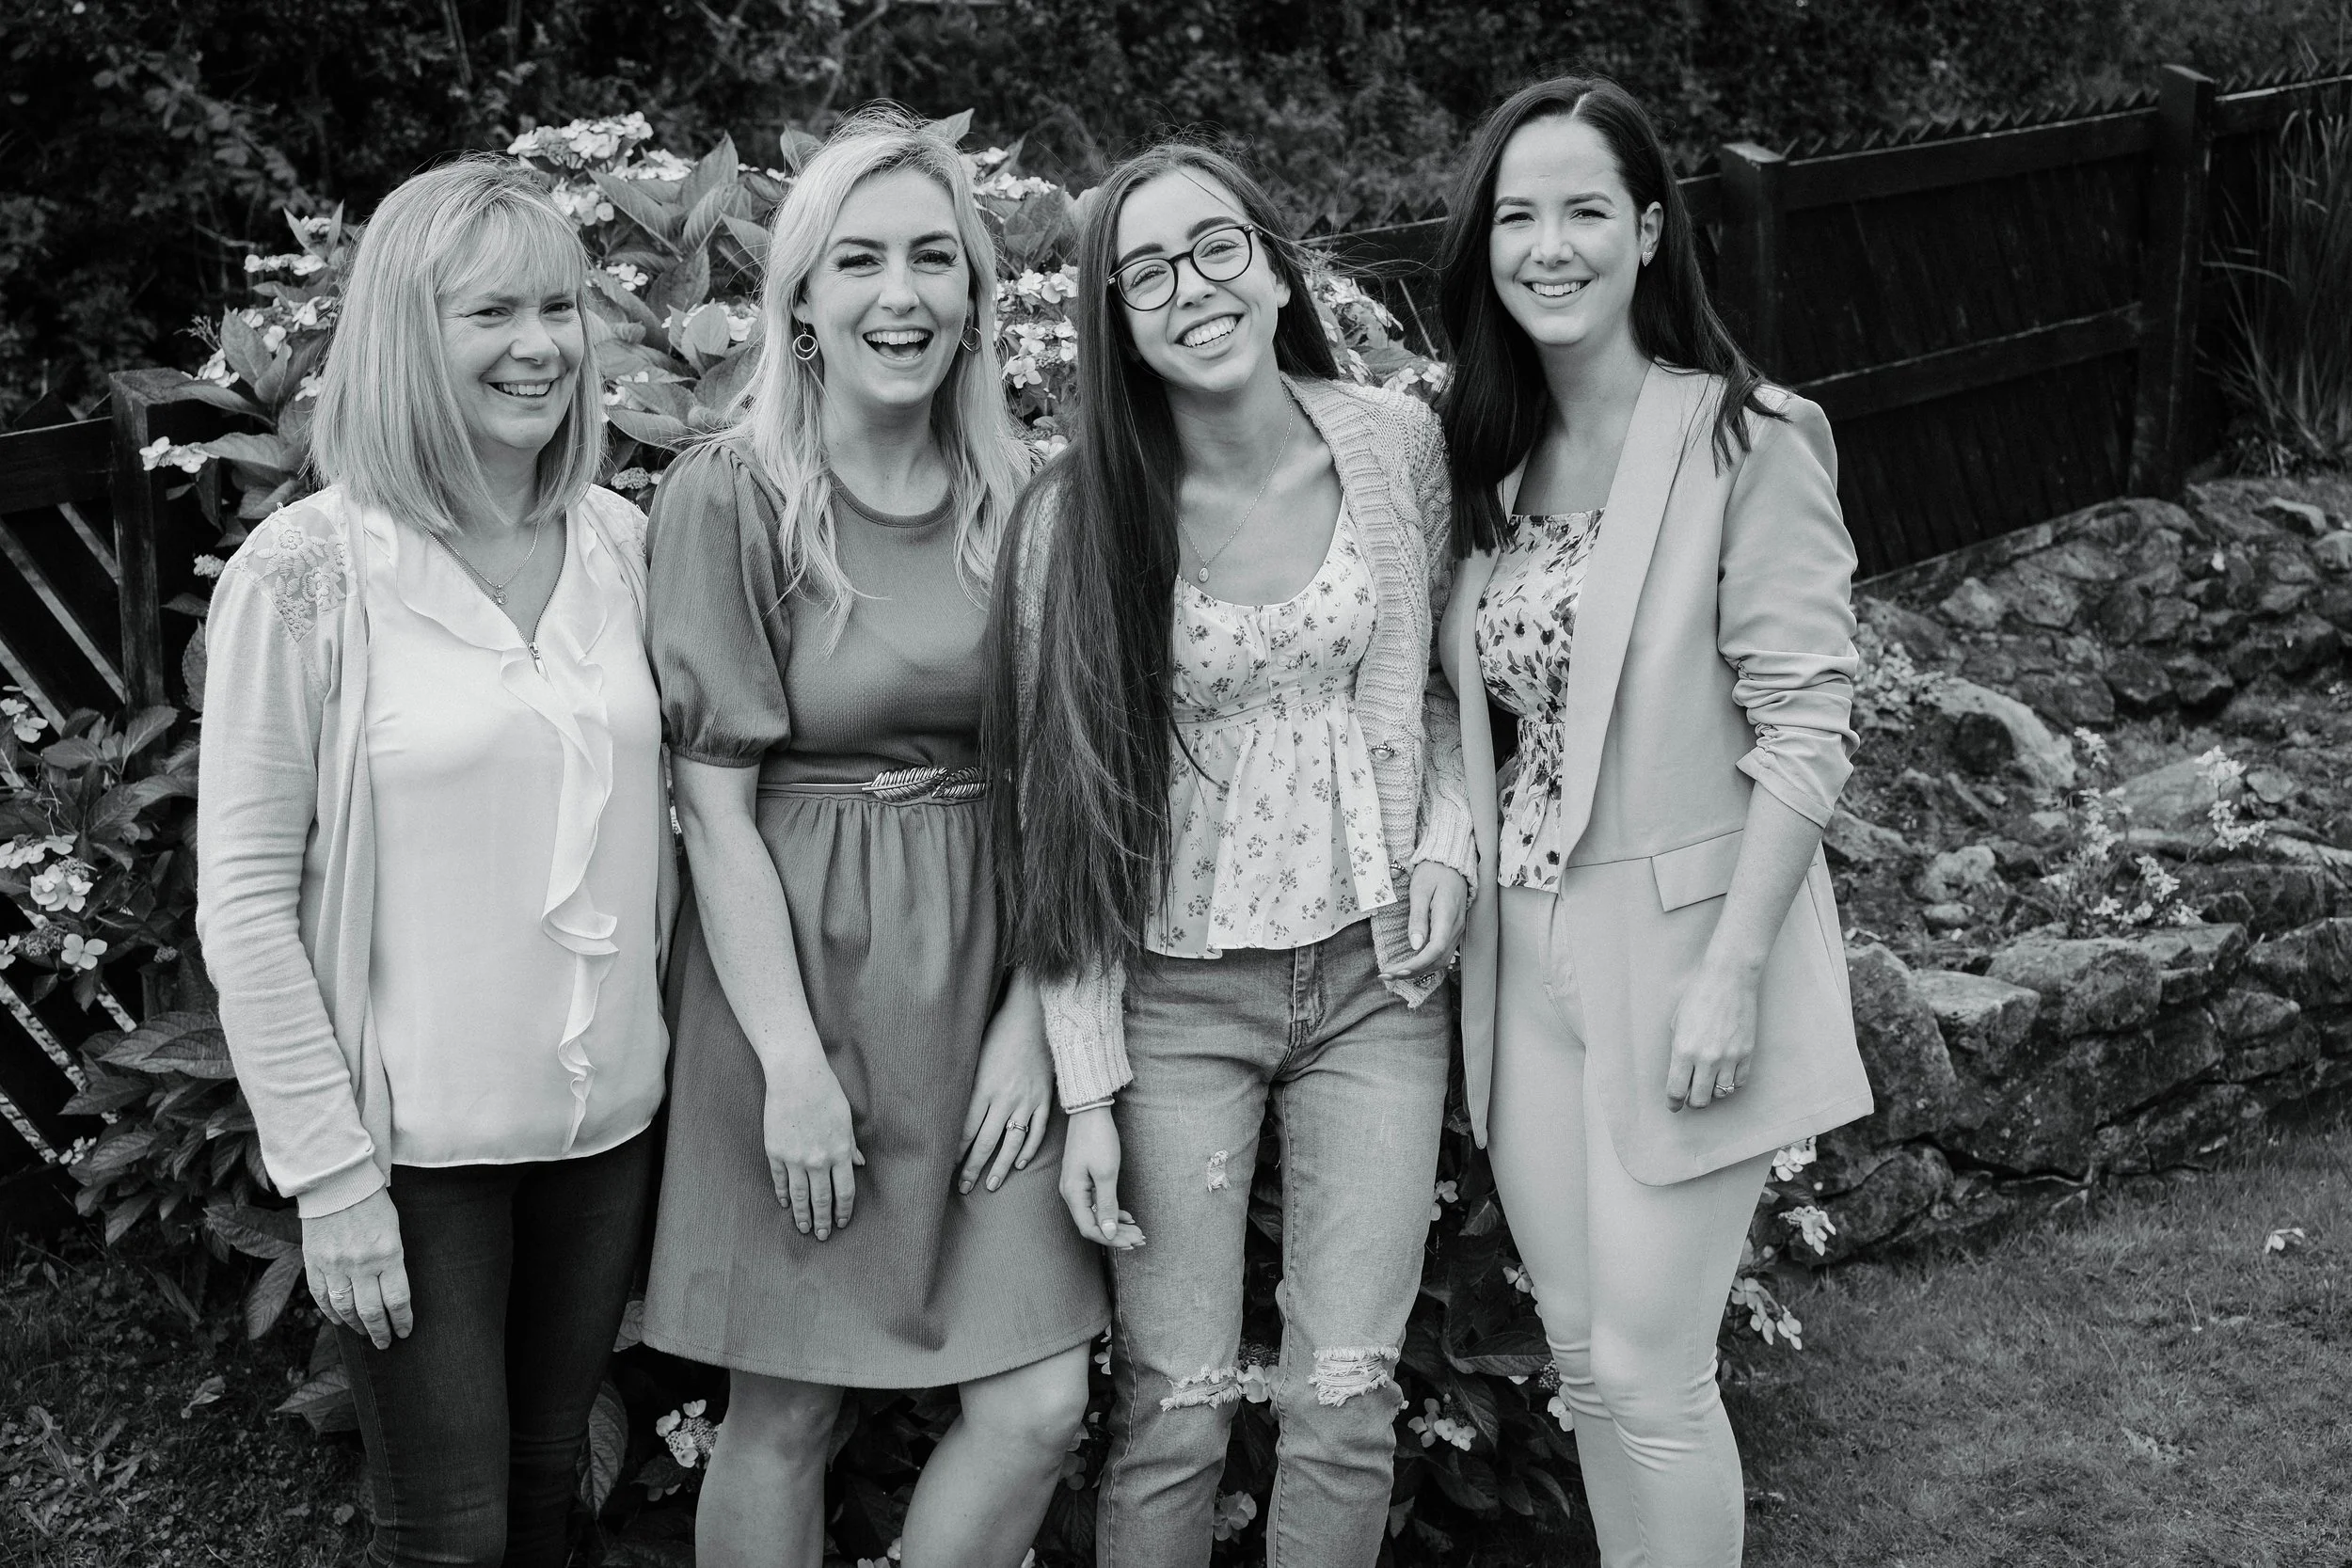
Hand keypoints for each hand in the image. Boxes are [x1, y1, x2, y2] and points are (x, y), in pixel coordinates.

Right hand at [302, 1189, 412, 1349]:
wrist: (336, 1182)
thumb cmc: (372, 1202)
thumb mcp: (394, 1229)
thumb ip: (393, 1260)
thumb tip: (394, 1293)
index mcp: (388, 1253)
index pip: (398, 1299)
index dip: (402, 1320)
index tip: (405, 1332)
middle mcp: (361, 1264)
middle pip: (372, 1311)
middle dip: (380, 1331)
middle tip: (386, 1342)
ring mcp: (335, 1265)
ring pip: (345, 1309)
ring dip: (356, 1326)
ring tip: (365, 1334)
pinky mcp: (314, 1263)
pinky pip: (322, 1297)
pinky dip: (331, 1313)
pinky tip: (339, 1321)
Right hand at [761, 1056, 864, 1237]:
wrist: (796, 1077)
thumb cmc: (826, 1093)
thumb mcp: (846, 1119)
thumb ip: (851, 1146)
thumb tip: (858, 1164)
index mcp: (840, 1152)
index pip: (844, 1192)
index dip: (843, 1211)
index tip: (842, 1222)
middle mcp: (818, 1160)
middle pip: (822, 1199)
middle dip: (823, 1220)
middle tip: (822, 1236)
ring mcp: (795, 1158)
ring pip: (799, 1196)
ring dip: (802, 1215)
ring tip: (804, 1228)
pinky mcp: (775, 1152)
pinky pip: (780, 1180)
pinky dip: (782, 1194)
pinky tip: (784, 1204)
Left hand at [957, 988, 1052, 1195]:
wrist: (1035, 1017)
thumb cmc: (999, 1033)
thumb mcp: (976, 1058)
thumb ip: (967, 1087)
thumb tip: (950, 1114)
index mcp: (983, 1088)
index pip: (966, 1130)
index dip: (955, 1152)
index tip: (945, 1168)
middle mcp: (1005, 1099)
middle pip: (986, 1142)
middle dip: (973, 1168)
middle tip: (963, 1187)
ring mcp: (1028, 1101)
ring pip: (1012, 1142)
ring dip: (1000, 1167)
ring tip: (991, 1185)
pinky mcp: (1044, 1098)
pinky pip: (1037, 1131)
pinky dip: (1028, 1149)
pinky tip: (1018, 1163)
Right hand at [1058, 1106, 1142, 1249]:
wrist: (1089, 1110)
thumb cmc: (1097, 1138)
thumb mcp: (1106, 1173)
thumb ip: (1107, 1205)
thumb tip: (1108, 1233)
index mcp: (1073, 1193)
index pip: (1090, 1228)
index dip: (1111, 1239)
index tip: (1132, 1242)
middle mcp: (1070, 1193)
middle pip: (1093, 1224)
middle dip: (1117, 1234)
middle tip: (1141, 1239)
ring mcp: (1076, 1186)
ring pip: (1096, 1214)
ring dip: (1116, 1224)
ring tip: (1137, 1231)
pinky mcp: (1082, 1179)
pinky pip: (1096, 1202)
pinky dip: (1112, 1211)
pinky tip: (1127, 1216)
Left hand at [1384, 861, 1469, 979]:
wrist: (1451, 864)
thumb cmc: (1433, 873)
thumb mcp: (1420, 890)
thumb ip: (1417, 918)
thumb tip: (1414, 945)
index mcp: (1447, 917)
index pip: (1435, 950)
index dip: (1416, 964)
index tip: (1396, 970)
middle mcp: (1456, 928)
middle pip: (1437, 960)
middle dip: (1411, 972)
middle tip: (1386, 975)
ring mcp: (1457, 931)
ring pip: (1440, 960)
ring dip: (1418, 970)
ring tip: (1394, 973)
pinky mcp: (1453, 931)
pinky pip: (1441, 954)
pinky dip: (1425, 963)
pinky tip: (1409, 965)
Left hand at [1665, 956, 1760, 1111]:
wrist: (1729, 980)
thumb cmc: (1698, 997)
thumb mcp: (1677, 1024)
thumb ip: (1677, 1052)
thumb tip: (1680, 1075)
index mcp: (1683, 1050)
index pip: (1676, 1091)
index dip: (1673, 1102)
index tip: (1673, 1105)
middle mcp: (1707, 1059)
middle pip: (1699, 1100)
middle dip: (1691, 1102)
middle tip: (1689, 1096)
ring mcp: (1729, 1057)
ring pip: (1721, 1094)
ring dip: (1712, 1093)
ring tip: (1707, 1083)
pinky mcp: (1747, 1053)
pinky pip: (1739, 1082)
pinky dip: (1730, 1083)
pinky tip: (1724, 1074)